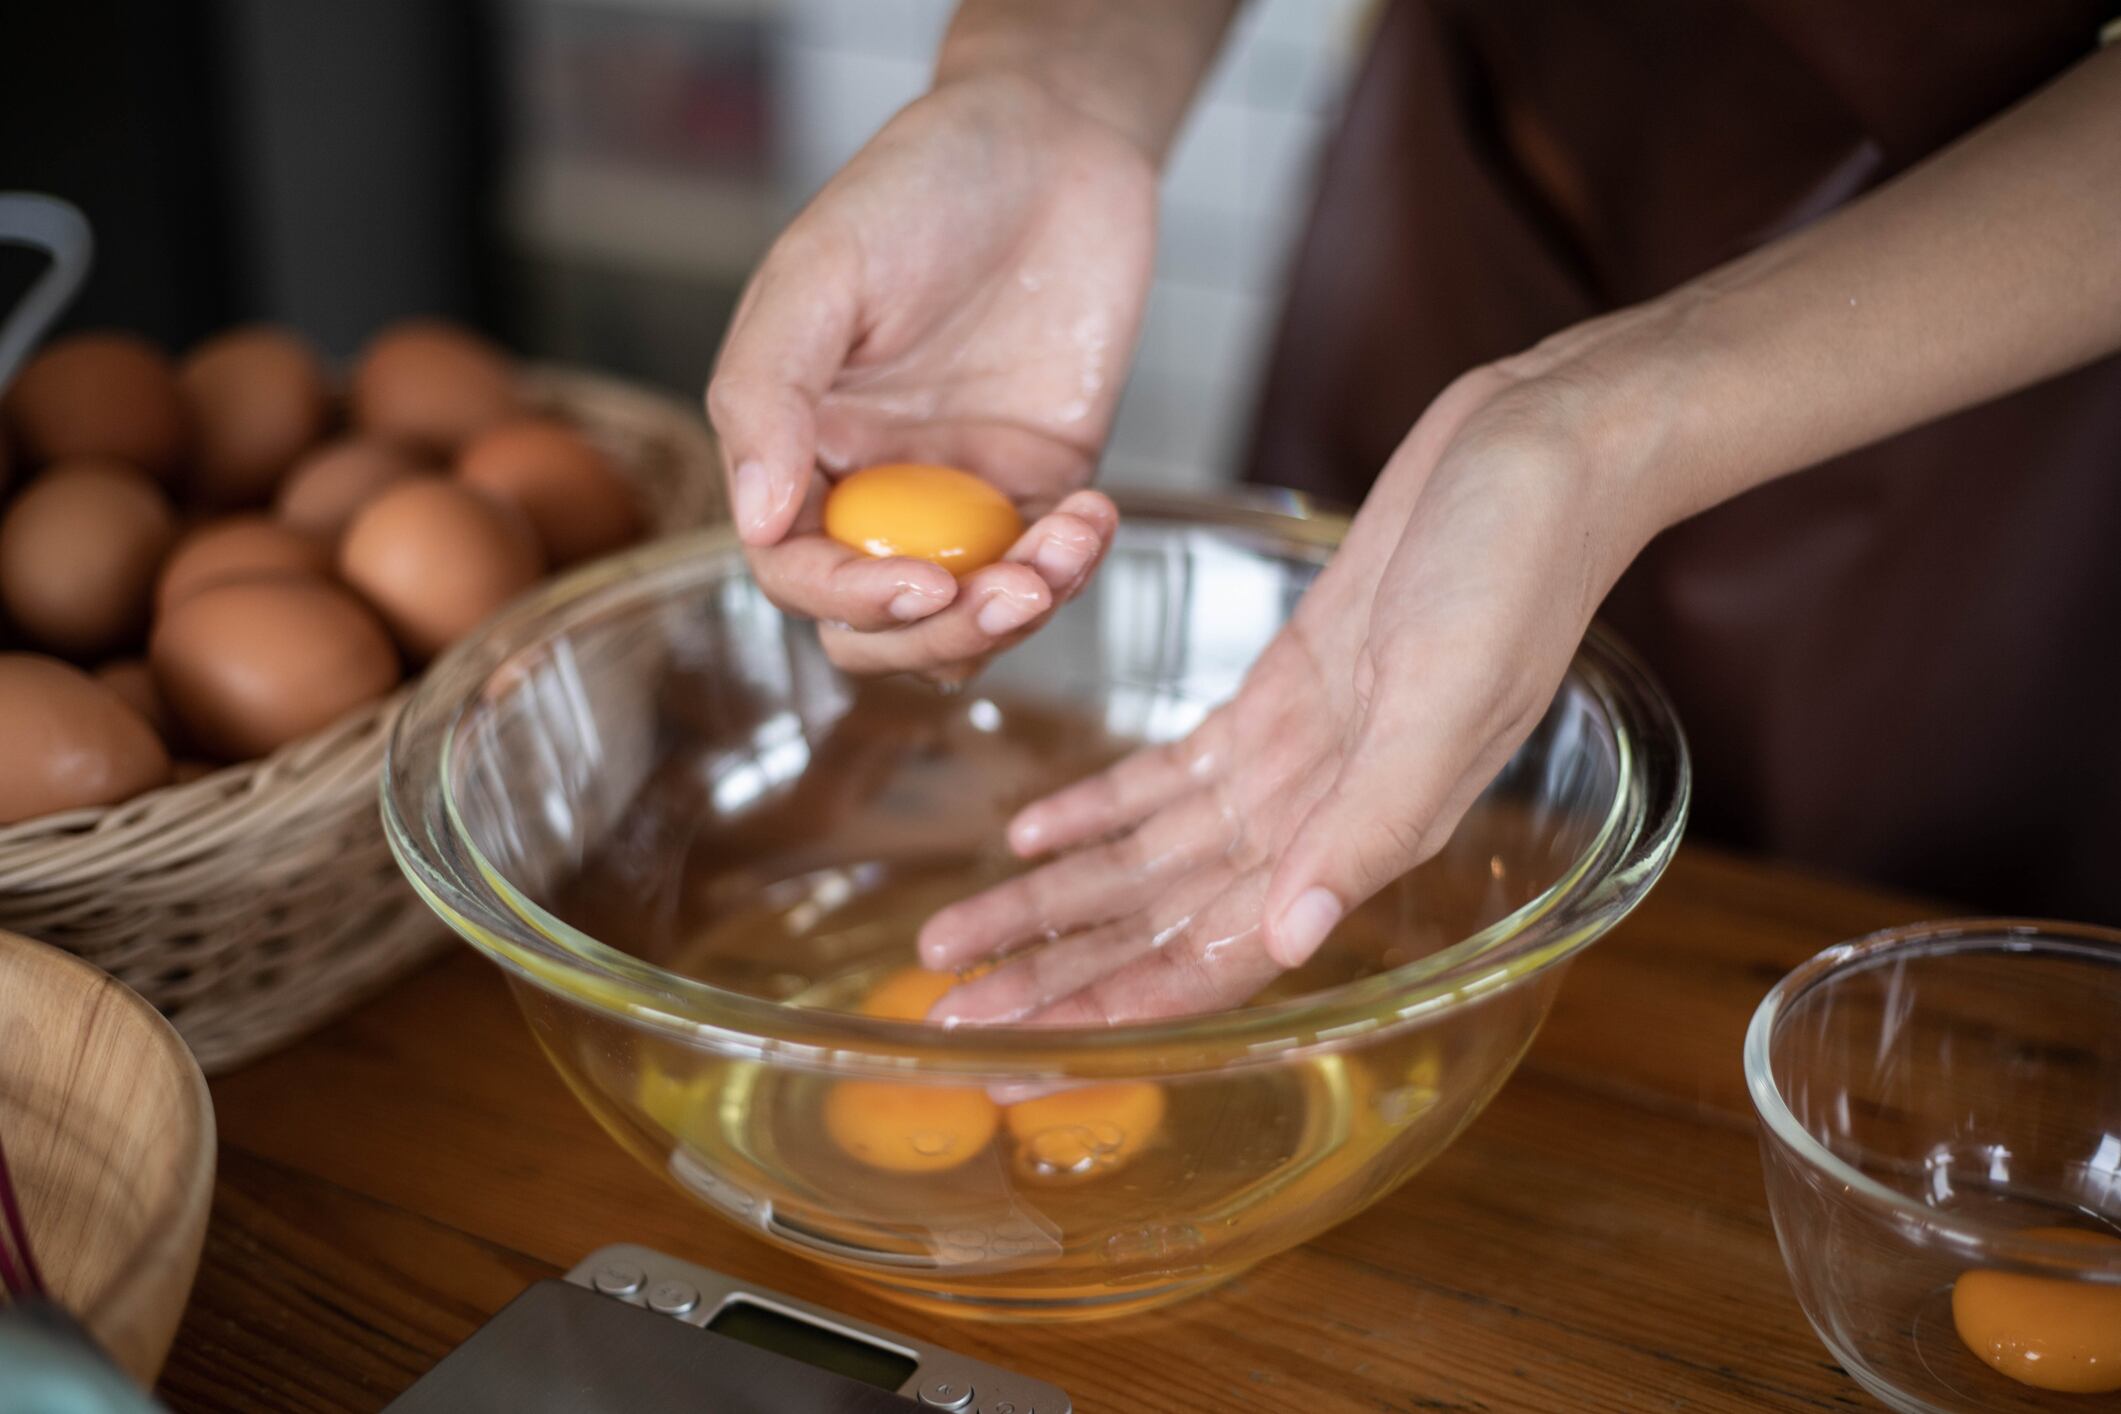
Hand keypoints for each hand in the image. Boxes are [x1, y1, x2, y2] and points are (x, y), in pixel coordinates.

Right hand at [706, 75, 1154, 678]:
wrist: (1050, 140)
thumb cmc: (917, 186)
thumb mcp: (820, 271)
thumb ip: (769, 392)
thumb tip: (752, 520)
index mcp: (796, 444)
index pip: (795, 569)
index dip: (848, 598)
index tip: (917, 590)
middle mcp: (871, 484)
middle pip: (879, 623)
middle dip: (938, 636)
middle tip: (1002, 599)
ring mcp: (958, 494)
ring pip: (966, 618)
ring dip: (1013, 617)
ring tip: (1063, 553)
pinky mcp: (1039, 483)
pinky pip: (1046, 568)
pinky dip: (1073, 566)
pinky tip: (1093, 517)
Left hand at [916, 363, 1657, 1023]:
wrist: (1543, 450)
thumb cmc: (1516, 566)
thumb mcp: (1442, 694)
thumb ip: (1370, 823)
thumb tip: (1295, 938)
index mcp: (1364, 833)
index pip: (1215, 953)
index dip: (1112, 1009)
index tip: (1015, 1049)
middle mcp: (1322, 814)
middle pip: (1161, 917)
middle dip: (1053, 966)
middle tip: (946, 1001)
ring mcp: (1297, 755)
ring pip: (1150, 852)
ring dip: (1055, 895)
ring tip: (958, 933)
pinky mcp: (1280, 693)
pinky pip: (1173, 773)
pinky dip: (1101, 805)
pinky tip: (1032, 833)